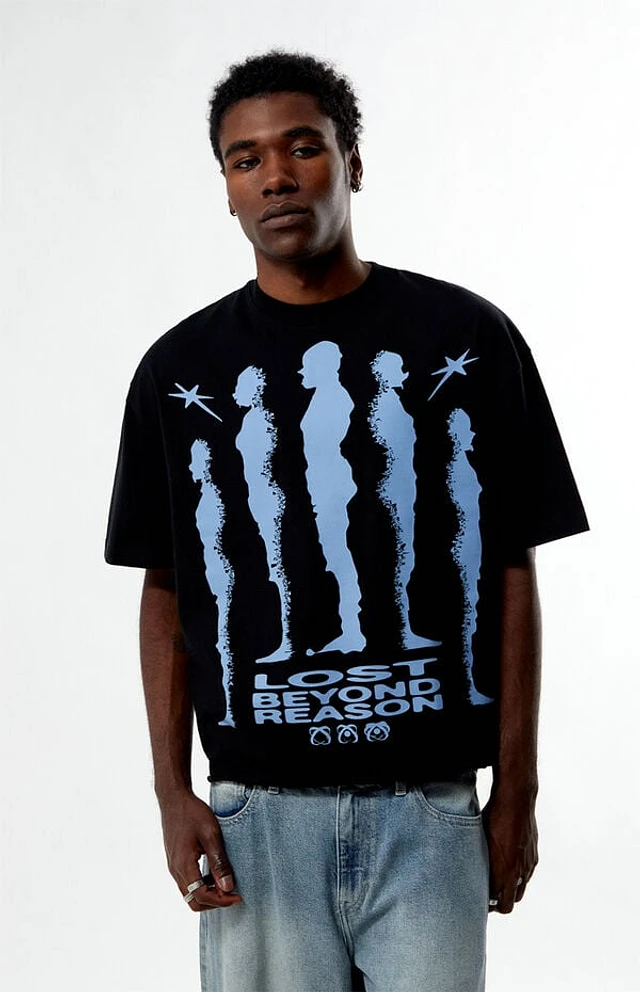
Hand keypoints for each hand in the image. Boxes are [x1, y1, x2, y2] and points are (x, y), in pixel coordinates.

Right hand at [159, 790, 241, 911]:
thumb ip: (219, 862)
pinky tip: (213, 872)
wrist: (174, 799)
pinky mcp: (174, 861)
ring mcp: (173, 866)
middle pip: (193, 901)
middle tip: (232, 893)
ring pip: (189, 893)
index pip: (201, 896)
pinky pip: (187, 882)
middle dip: (214, 902)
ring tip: (225, 881)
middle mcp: (175, 869)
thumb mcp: (211, 835)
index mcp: (183, 864)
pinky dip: (201, 884)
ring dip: (208, 893)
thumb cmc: (192, 813)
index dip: (221, 900)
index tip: (237, 896)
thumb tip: (228, 887)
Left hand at [483, 785, 537, 913]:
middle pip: (509, 903)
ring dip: (509, 890)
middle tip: (486, 896)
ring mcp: (528, 864)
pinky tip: (508, 865)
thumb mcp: (480, 838)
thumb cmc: (493, 816)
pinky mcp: (534, 855)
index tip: (478, 900)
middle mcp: (519, 871)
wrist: (517, 798)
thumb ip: (479, 860)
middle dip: (498, 903)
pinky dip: (518, 877)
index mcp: (504, 870)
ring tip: (496, 881)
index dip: (487, 905)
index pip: (498, 903)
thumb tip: (469, 872)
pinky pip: (527, 875)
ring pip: (520, 890)